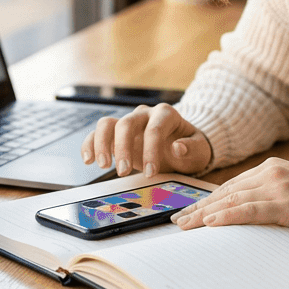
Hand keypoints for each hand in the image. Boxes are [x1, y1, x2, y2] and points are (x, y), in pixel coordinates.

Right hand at [81, 103, 210, 176]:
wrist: (182, 148)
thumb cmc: (191, 148)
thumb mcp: (200, 150)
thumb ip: (192, 148)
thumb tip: (177, 147)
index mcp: (166, 114)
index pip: (154, 129)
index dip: (151, 151)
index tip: (151, 174)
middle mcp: (144, 114)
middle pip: (126, 123)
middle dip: (123, 148)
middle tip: (124, 172)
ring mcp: (128, 122)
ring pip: (107, 124)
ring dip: (101, 143)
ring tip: (103, 166)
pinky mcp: (116, 134)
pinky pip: (97, 134)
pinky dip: (90, 144)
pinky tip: (88, 160)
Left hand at [171, 158, 288, 235]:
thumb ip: (272, 195)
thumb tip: (248, 212)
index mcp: (272, 167)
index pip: (232, 185)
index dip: (208, 199)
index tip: (190, 211)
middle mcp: (271, 172)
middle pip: (226, 192)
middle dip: (199, 207)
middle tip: (178, 221)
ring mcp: (278, 187)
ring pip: (232, 200)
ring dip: (204, 214)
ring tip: (185, 226)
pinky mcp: (287, 204)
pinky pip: (249, 210)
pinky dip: (227, 216)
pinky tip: (210, 223)